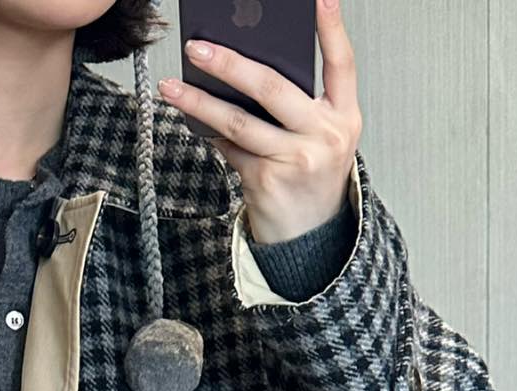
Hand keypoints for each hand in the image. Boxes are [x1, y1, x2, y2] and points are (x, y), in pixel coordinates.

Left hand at [157, 0, 360, 247]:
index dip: (332, 27)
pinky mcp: (266, 181)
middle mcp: (323, 136)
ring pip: (239, 121)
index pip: (342, 63)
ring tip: (172, 86)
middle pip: (272, 87)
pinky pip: (230, 149)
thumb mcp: (321, 136)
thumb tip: (244, 69)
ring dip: (199, 102)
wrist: (310, 236)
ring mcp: (295, 160)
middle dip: (230, 63)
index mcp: (344, 116)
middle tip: (198, 48)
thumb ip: (299, 104)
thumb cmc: (312, 176)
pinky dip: (211, 135)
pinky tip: (194, 121)